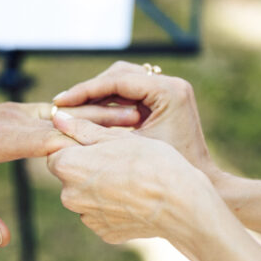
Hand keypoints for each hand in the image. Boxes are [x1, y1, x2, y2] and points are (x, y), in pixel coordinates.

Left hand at [0, 102, 138, 245]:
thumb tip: (3, 240)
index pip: (41, 138)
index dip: (76, 143)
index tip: (110, 150)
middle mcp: (6, 119)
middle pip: (60, 119)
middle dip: (97, 122)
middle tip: (135, 126)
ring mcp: (12, 112)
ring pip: (60, 111)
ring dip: (94, 114)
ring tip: (132, 118)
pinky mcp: (15, 113)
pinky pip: (52, 111)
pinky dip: (78, 114)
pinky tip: (106, 119)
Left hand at [47, 111, 216, 244]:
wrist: (179, 202)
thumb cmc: (150, 161)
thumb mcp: (116, 137)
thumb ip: (81, 128)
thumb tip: (57, 117)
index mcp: (67, 166)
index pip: (57, 151)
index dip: (77, 144)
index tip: (100, 143)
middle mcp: (69, 195)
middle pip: (71, 175)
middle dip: (87, 167)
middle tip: (119, 159)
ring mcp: (87, 217)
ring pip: (87, 195)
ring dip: (100, 188)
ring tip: (131, 179)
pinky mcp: (105, 232)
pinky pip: (103, 215)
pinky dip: (114, 207)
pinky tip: (135, 198)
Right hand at [52, 61, 216, 177]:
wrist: (202, 185)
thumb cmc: (167, 175)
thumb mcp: (127, 150)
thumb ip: (96, 132)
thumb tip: (57, 120)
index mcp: (168, 92)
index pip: (116, 80)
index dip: (84, 90)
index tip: (59, 102)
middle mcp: (171, 85)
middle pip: (119, 75)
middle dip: (89, 89)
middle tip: (62, 105)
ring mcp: (170, 92)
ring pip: (123, 81)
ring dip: (98, 94)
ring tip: (72, 110)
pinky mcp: (165, 101)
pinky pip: (131, 94)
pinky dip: (110, 102)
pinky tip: (89, 117)